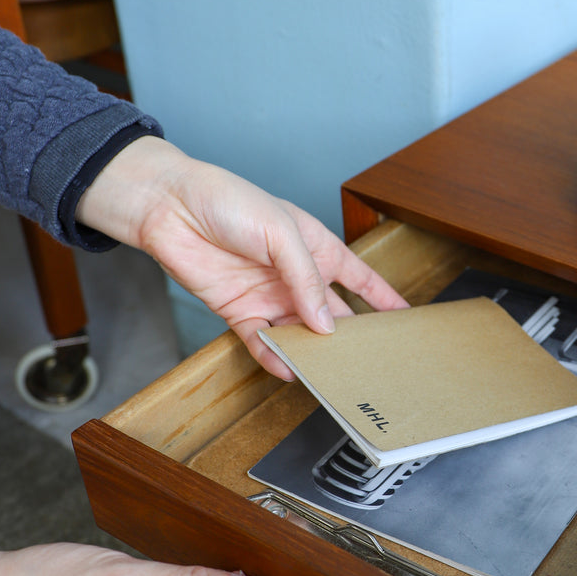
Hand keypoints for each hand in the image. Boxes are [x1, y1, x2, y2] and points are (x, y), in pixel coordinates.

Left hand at [75, 137, 407, 379]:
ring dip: (311, 353)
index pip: (359, 277)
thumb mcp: (282, 233)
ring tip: (327, 374)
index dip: (383, 298)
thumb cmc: (229, 201)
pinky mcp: (239, 311)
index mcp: (316, 247)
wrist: (171, 207)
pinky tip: (288, 369)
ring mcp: (268, 295)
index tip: (404, 319)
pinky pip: (263, 341)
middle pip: (331, 313)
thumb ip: (307, 280)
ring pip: (299, 333)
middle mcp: (295, 275)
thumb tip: (326, 324)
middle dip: (349, 337)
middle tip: (367, 362)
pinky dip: (275, 356)